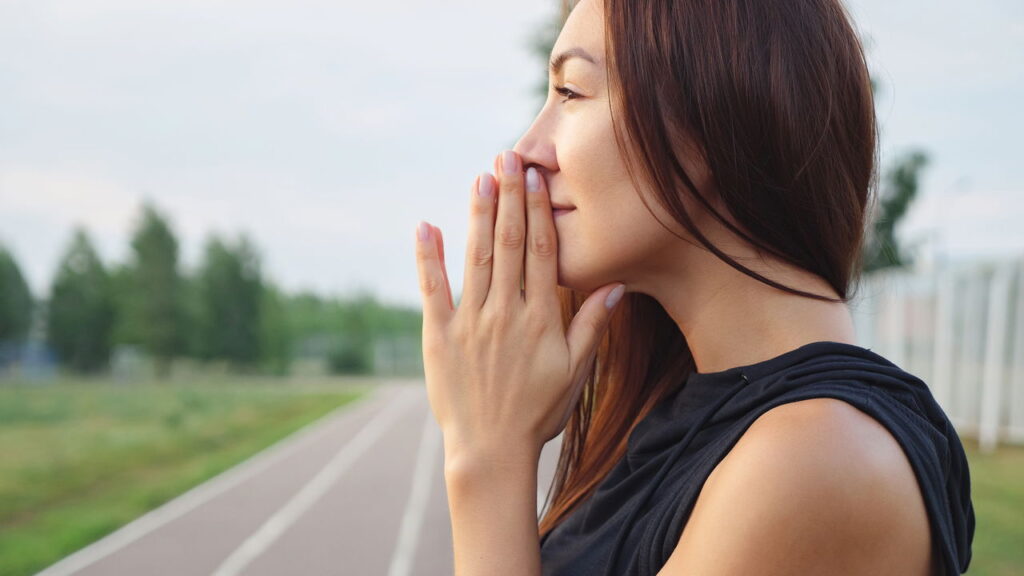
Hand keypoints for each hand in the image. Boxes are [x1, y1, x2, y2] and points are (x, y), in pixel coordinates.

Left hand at [414, 149, 625, 467]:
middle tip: (507, 157)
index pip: (540, 252)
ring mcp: (470, 322)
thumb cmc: (538, 412)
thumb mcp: (575, 372)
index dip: (536, 210)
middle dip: (508, 197)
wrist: (491, 449)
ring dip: (478, 215)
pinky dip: (429, 257)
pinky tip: (427, 225)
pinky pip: (433, 289)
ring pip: (476, 258)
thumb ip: (592, 325)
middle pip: (508, 244)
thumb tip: (615, 284)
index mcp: (540, 318)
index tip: (535, 176)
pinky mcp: (439, 335)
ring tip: (480, 177)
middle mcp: (505, 312)